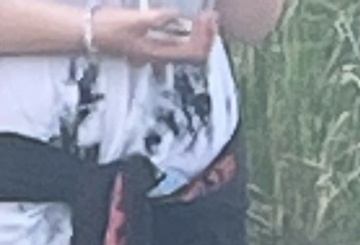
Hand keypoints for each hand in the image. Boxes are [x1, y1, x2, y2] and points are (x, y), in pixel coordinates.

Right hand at [94, 8, 216, 64]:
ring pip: (187, 49)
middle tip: (213, 16)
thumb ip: (157, 19)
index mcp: (159, 53)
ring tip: (205, 17)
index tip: (208, 17)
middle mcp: (161, 57)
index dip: (205, 36)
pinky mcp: (151, 44)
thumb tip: (177, 15)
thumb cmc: (110, 26)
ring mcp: (157, 52)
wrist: (90, 33)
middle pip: (194, 53)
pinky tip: (188, 21)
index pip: (192, 52)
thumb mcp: (134, 21)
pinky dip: (186, 32)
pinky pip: (177, 43)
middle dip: (207, 36)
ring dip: (198, 34)